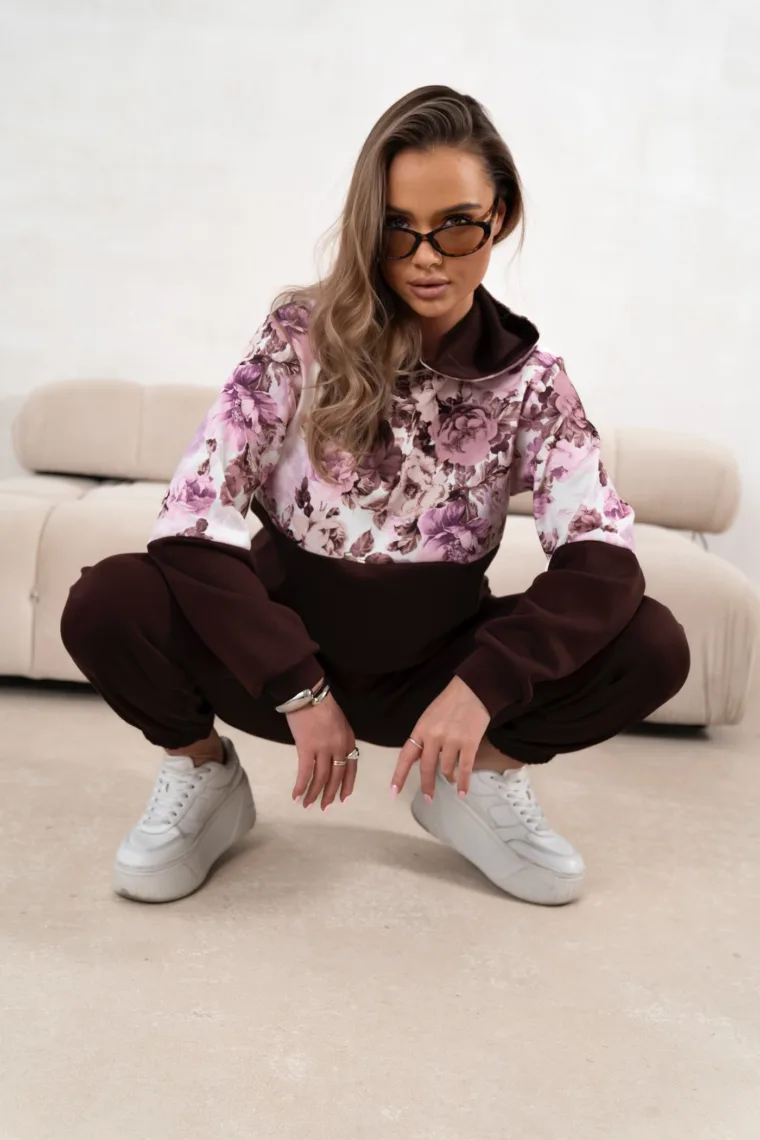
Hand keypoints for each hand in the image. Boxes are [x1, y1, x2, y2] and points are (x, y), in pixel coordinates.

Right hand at [287, 691, 357, 810]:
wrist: (308, 695)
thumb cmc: (322, 706)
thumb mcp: (340, 723)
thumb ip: (339, 740)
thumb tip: (332, 757)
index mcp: (349, 741)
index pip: (351, 769)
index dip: (347, 785)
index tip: (343, 798)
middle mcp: (339, 748)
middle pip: (336, 777)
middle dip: (330, 794)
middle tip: (324, 808)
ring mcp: (324, 750)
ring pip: (321, 779)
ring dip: (314, 794)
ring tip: (308, 805)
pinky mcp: (307, 749)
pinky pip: (305, 773)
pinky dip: (301, 786)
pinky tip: (296, 796)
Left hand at [391, 676, 489, 799]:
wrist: (473, 689)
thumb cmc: (450, 702)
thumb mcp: (429, 718)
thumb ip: (424, 738)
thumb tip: (420, 760)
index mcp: (421, 729)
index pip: (406, 757)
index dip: (399, 776)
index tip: (393, 793)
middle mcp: (434, 737)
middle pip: (427, 768)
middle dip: (427, 786)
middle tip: (428, 798)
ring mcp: (452, 740)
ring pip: (446, 769)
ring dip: (448, 778)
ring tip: (450, 781)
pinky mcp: (469, 743)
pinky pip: (464, 769)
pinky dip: (463, 783)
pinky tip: (462, 792)